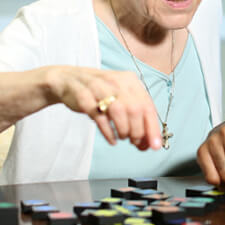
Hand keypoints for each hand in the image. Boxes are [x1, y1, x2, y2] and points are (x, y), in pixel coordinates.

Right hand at [44, 66, 161, 149]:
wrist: (70, 79)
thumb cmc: (100, 92)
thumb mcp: (121, 97)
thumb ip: (136, 116)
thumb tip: (150, 142)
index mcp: (130, 81)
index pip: (148, 106)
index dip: (153, 128)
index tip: (155, 145)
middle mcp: (117, 82)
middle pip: (135, 110)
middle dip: (137, 131)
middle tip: (135, 142)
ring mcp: (99, 88)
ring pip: (118, 111)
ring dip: (123, 130)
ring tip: (123, 137)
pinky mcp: (84, 97)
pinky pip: (99, 117)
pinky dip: (108, 132)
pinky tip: (112, 139)